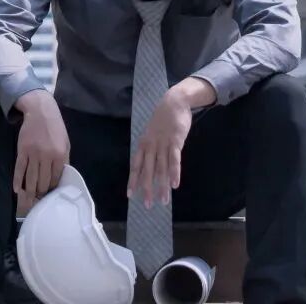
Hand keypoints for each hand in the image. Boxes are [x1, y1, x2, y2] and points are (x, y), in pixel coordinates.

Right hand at [13, 90, 69, 198]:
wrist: (40, 111)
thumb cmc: (55, 128)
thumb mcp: (65, 143)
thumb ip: (64, 161)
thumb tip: (59, 178)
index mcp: (60, 155)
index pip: (56, 178)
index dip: (52, 189)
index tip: (50, 196)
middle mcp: (47, 156)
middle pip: (43, 180)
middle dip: (41, 193)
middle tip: (39, 201)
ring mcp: (33, 153)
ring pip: (31, 177)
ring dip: (30, 191)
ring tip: (29, 200)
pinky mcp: (22, 150)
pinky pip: (19, 168)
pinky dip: (18, 180)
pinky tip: (17, 189)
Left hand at [128, 87, 192, 208]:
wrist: (174, 101)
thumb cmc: (163, 119)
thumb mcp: (152, 133)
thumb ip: (152, 149)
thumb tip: (151, 164)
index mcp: (143, 144)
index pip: (136, 165)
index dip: (133, 180)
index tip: (130, 195)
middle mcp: (151, 145)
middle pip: (147, 170)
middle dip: (146, 188)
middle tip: (146, 205)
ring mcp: (163, 143)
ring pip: (161, 168)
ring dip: (162, 186)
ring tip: (163, 201)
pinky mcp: (176, 141)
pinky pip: (174, 159)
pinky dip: (174, 172)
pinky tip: (175, 184)